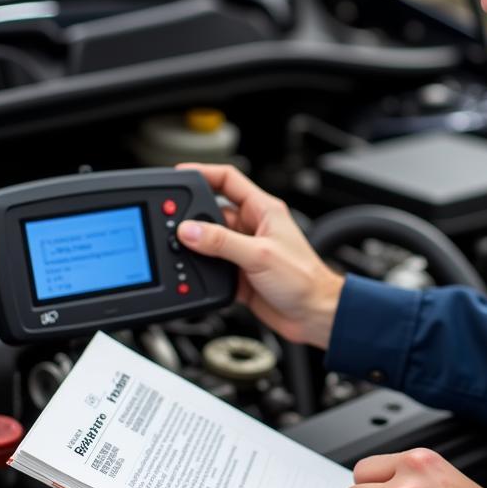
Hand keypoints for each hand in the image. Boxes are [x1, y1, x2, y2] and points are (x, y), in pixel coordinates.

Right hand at [175, 163, 344, 348]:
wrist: (314, 315)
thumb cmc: (304, 279)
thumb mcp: (260, 255)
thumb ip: (222, 242)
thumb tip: (189, 230)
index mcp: (263, 210)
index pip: (228, 180)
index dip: (203, 172)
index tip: (179, 174)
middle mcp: (252, 227)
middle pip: (212, 211)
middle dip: (192, 216)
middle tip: (172, 223)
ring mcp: (244, 251)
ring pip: (209, 241)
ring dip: (195, 246)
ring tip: (180, 250)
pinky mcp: (238, 274)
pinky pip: (212, 266)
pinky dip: (200, 270)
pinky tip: (194, 273)